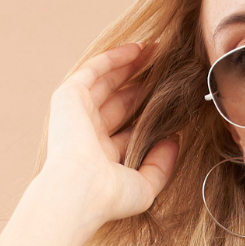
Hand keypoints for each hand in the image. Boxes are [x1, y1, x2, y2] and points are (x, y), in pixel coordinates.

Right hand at [39, 41, 179, 232]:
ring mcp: (77, 113)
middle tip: (166, 68)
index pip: (129, 129)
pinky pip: (94, 70)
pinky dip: (114, 58)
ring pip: (108, 82)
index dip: (150, 112)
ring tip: (156, 51)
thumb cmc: (112, 196)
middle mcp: (89, 133)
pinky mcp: (69, 96)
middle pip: (120, 101)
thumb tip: (175, 140)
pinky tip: (138, 49)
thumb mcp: (145, 185)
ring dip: (130, 66)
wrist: (82, 189)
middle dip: (142, 84)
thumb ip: (161, 164)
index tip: (172, 99)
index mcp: (103, 156)